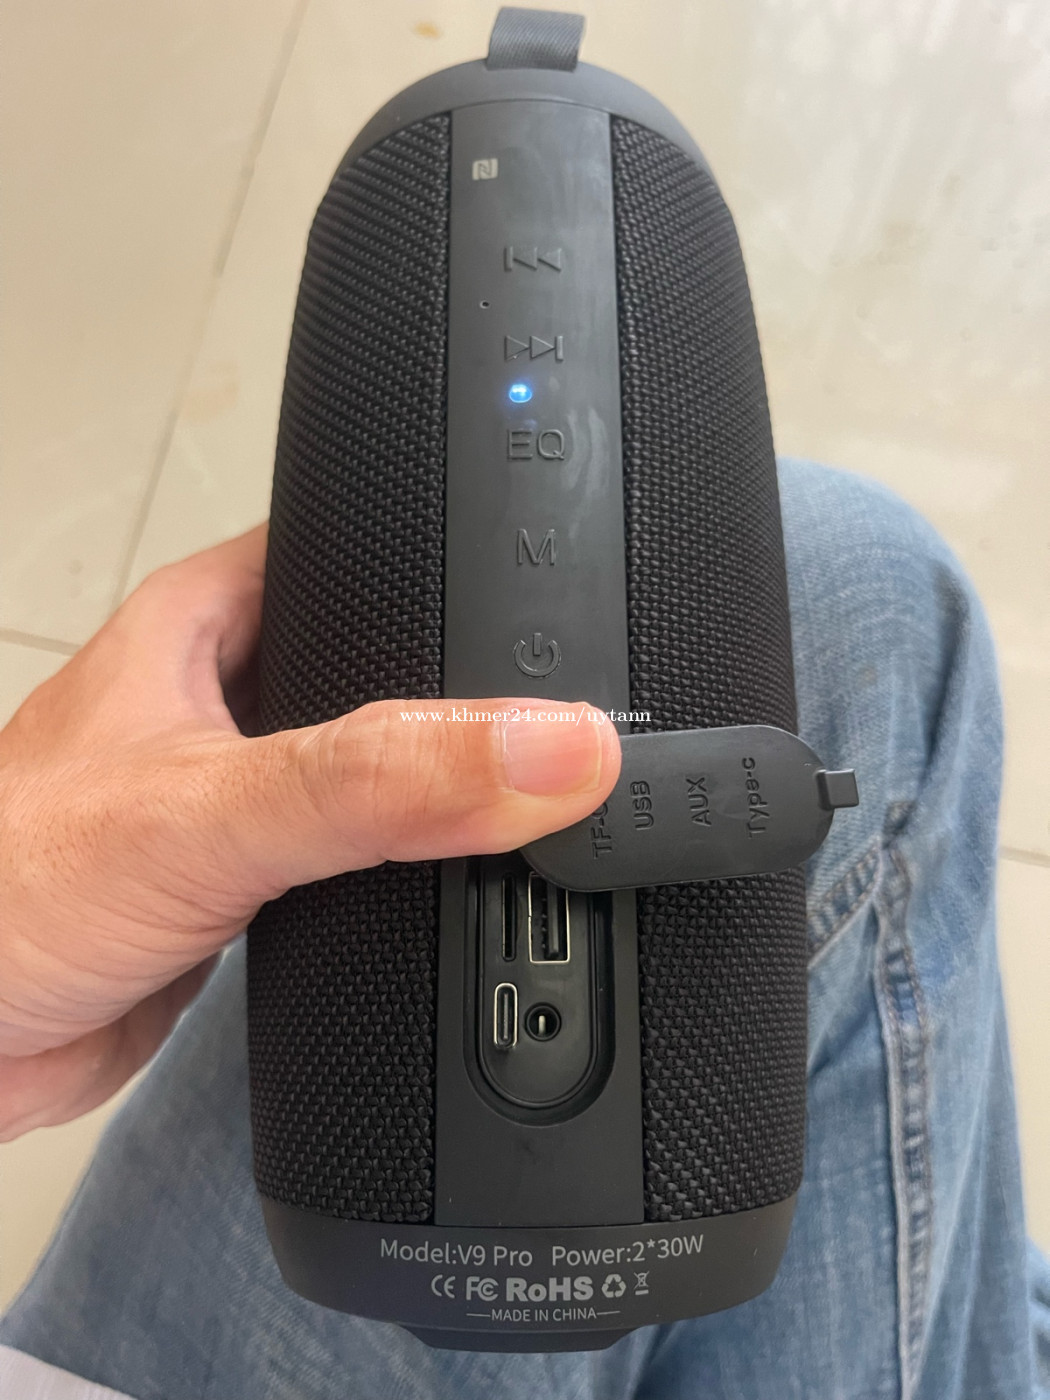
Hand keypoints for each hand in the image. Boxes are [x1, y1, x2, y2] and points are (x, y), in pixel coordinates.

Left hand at [0, 525, 619, 1138]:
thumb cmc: (4, 891)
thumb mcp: (213, 811)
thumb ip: (381, 779)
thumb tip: (547, 748)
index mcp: (210, 620)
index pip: (365, 547)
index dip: (466, 560)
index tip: (568, 593)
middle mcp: (231, 698)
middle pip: (390, 665)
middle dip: (472, 697)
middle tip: (573, 720)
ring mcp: (243, 795)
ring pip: (379, 773)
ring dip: (442, 797)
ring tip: (539, 806)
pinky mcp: (249, 885)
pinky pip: (357, 860)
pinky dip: (408, 875)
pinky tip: (456, 893)